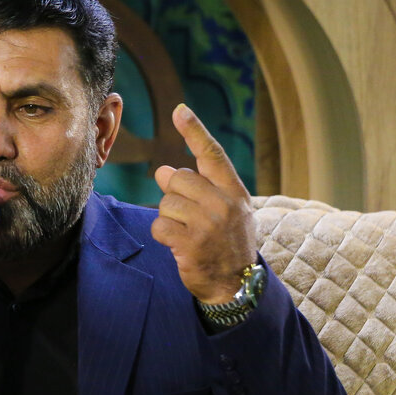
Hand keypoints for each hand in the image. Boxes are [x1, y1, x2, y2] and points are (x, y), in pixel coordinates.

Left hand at [151, 103, 257, 303]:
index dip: (194, 131)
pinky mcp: (191, 244)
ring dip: (168, 218)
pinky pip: (159, 226)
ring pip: (166, 204)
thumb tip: (163, 171)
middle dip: (174, 196)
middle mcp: (224, 204)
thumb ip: (199, 188)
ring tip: (186, 232)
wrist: (235, 283)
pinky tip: (178, 244)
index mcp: (234, 191)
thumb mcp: (225, 210)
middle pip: (178, 180)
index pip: (212, 154)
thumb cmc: (226, 241)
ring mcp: (208, 224)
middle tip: (188, 216)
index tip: (180, 111)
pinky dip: (163, 235)